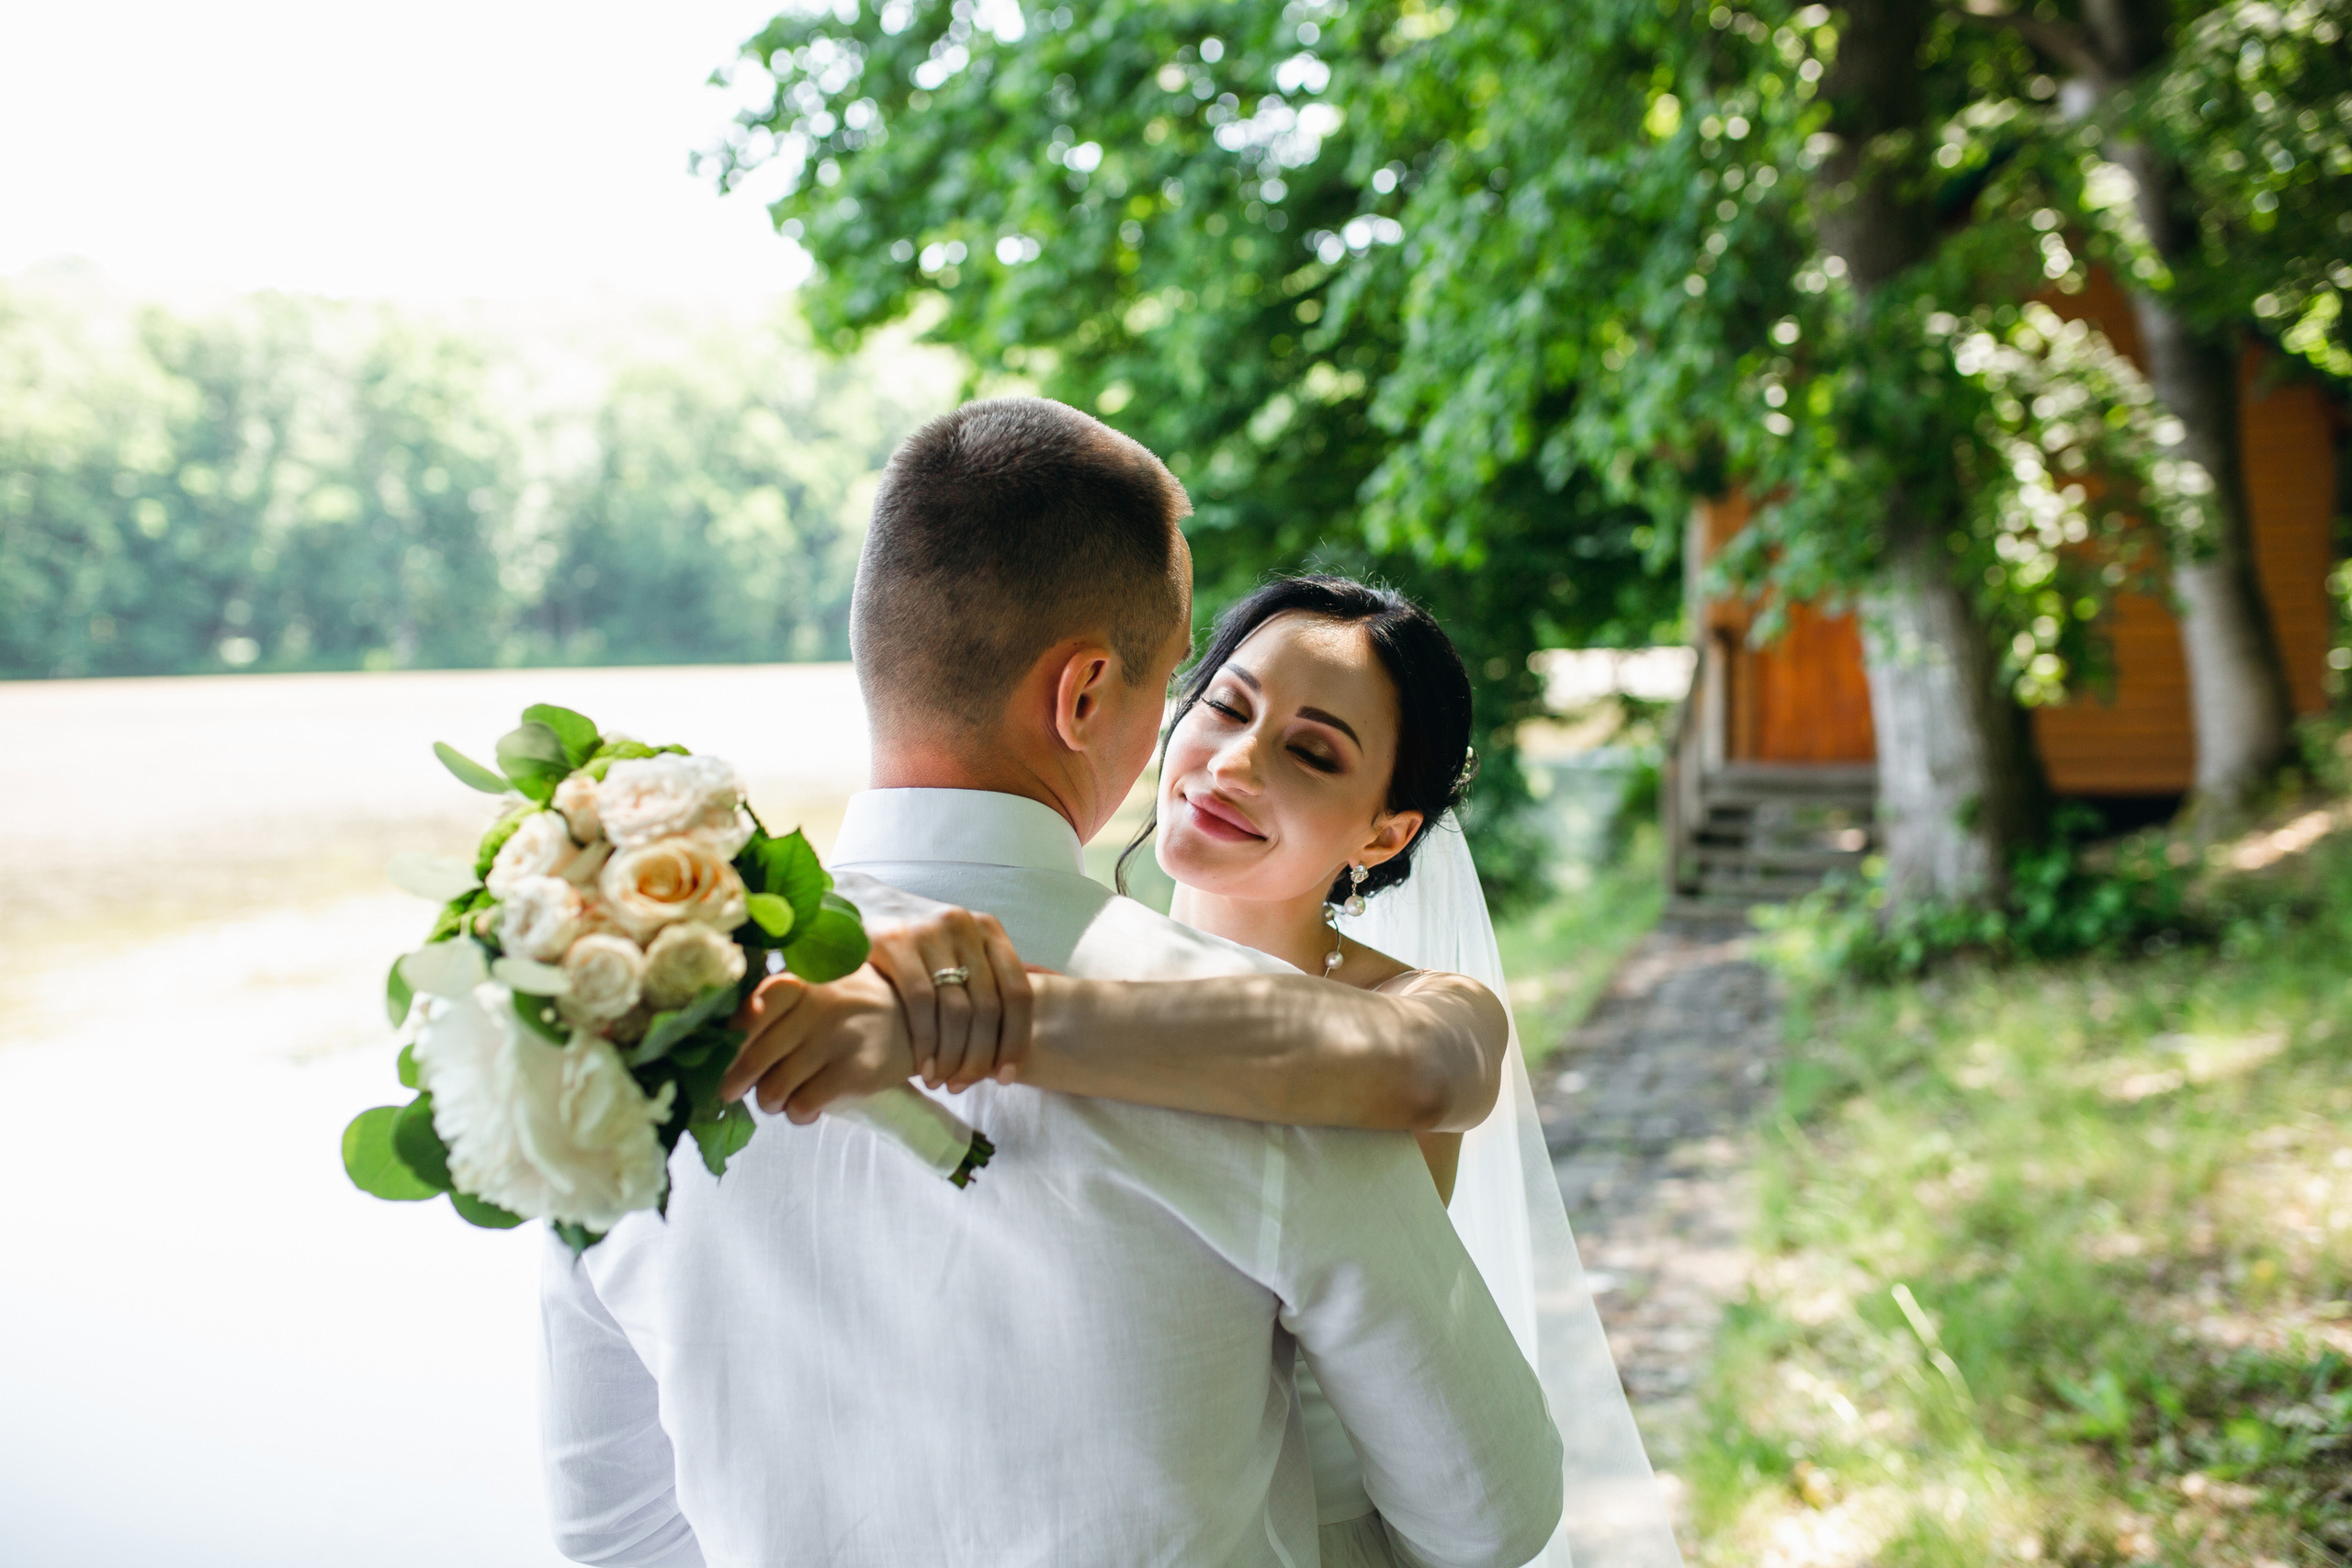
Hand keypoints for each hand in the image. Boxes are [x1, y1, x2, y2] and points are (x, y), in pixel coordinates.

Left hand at [720, 966, 914, 1122]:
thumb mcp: (825, 983)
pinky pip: (803, 1104)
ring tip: (779, 1099)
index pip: (751, 1010)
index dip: (731, 1038)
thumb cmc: (862, 1004)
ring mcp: (836, 1040)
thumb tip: (731, 1029)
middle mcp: (817, 1007)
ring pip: (774, 1088)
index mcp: (806, 982)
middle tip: (732, 1090)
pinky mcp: (855, 1072)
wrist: (924, 1020)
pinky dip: (798, 1113)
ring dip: (770, 1101)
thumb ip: (784, 996)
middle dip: (736, 1081)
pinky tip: (806, 1109)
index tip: (725, 1052)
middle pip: (755, 1056)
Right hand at [862, 907, 1032, 1091]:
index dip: (1016, 1040)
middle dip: (980, 1056)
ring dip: (953, 1056)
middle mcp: (963, 924)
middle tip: (965, 1084)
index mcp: (989, 929)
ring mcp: (929, 930)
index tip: (1006, 1077)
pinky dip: (926, 1042)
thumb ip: (983, 991)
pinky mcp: (894, 941)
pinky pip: (921, 1003)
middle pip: (988, 1006)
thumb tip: (1009, 1056)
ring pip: (957, 1010)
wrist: (852, 921)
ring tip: (944, 1081)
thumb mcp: (956, 959)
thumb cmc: (915, 955)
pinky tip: (923, 1066)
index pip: (1018, 992)